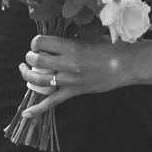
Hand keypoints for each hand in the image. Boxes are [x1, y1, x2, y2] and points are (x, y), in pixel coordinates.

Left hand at [18, 35, 132, 116]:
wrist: (126, 65)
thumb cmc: (111, 48)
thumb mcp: (89, 37)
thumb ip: (71, 39)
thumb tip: (56, 37)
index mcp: (71, 47)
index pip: (42, 42)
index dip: (35, 41)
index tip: (38, 43)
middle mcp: (68, 63)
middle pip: (37, 60)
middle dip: (30, 56)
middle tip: (32, 55)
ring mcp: (70, 79)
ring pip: (39, 80)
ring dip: (28, 75)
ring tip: (25, 69)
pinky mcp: (74, 91)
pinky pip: (53, 102)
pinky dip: (38, 109)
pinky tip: (26, 114)